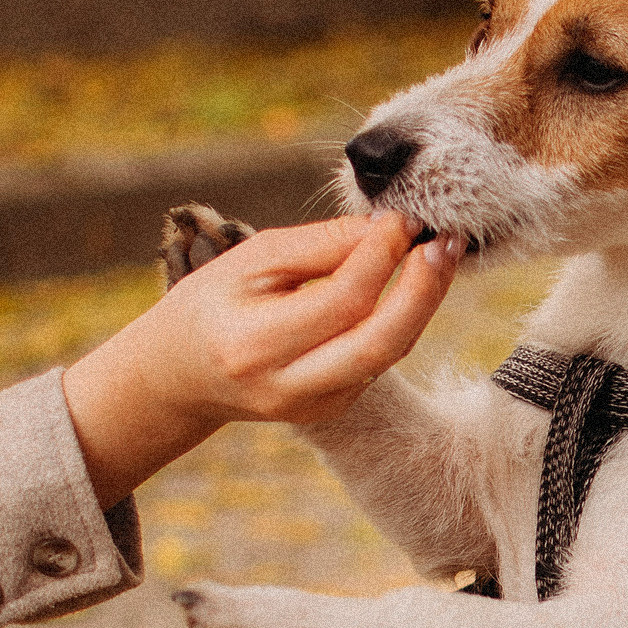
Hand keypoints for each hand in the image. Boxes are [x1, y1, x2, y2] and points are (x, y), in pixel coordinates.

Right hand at [62, 215, 462, 505]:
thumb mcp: (252, 261)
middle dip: (423, 290)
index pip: (341, 300)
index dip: (380, 257)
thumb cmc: (213, 302)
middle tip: (447, 241)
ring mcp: (315, 406)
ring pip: (387, 354)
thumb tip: (387, 227)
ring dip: (422, 302)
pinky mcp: (332, 409)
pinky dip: (401, 319)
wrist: (181, 374)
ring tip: (443, 253)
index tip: (402, 218)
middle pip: (379, 343)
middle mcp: (288, 386)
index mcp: (255, 345)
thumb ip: (320, 245)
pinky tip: (415, 283)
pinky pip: (379, 360)